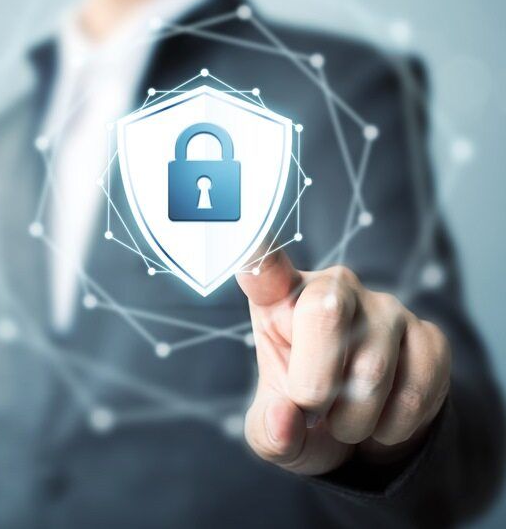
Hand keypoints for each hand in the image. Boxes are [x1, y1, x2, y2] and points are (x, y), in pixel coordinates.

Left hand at [236, 249, 450, 474]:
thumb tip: (285, 420)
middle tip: (310, 411)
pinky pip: (415, 390)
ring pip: (371, 370)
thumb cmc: (304, 416)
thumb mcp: (273, 433)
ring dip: (353, 420)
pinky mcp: (429, 336)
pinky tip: (381, 419)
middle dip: (314, 384)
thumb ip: (270, 432)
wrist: (366, 437)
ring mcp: (386, 307)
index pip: (265, 268)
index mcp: (279, 300)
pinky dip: (392, 426)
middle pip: (324, 314)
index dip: (257, 256)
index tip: (242, 236)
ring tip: (344, 422)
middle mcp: (333, 288)